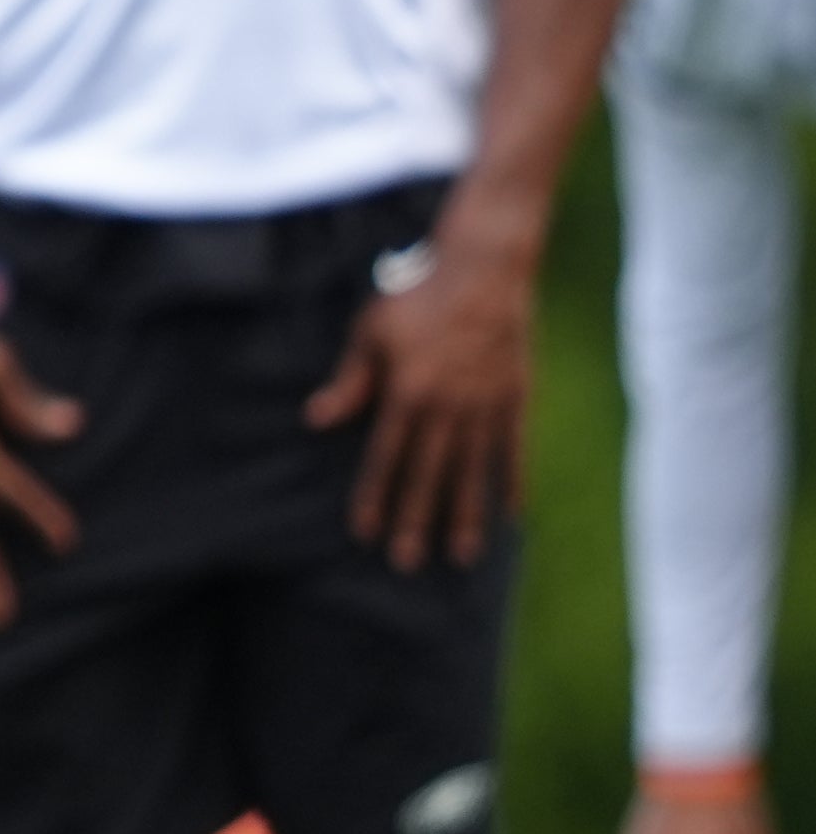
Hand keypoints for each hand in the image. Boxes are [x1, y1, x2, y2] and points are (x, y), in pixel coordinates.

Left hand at [303, 239, 530, 569]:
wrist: (485, 270)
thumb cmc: (417, 296)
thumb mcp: (371, 330)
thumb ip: (351, 380)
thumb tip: (317, 419)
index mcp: (408, 392)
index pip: (385, 457)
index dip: (373, 496)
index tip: (363, 532)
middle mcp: (449, 407)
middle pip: (428, 475)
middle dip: (415, 521)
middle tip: (406, 563)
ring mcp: (486, 406)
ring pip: (473, 472)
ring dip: (466, 516)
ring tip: (461, 556)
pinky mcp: (516, 398)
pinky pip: (514, 450)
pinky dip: (512, 483)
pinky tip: (511, 517)